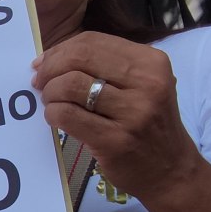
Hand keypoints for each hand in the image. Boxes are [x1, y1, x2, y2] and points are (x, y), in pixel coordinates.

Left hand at [31, 31, 203, 201]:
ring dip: (50, 93)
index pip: (92, 41)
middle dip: (50, 68)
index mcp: (151, 62)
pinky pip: (68, 115)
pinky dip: (53, 113)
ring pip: (70, 85)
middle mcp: (147, 83)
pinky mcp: (115, 140)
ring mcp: (133, 113)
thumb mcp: (142, 85)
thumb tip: (50, 58)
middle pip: (79, 58)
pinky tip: (55, 118)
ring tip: (51, 102)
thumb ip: (105, 66)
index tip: (43, 63)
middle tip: (39, 82)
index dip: (60, 50)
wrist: (171, 170)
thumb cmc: (148, 124)